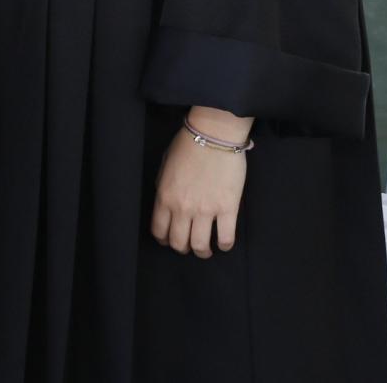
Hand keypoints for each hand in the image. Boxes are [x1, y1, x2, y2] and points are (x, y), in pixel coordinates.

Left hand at [151, 109, 250, 258]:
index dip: (164, 240)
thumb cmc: (188, 144)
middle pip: (178, 243)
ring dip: (202, 252)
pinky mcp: (228, 208)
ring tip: (206, 250)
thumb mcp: (165, 165)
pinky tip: (223, 243)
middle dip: (183, 249)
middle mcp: (182, 208)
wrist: (214, 134)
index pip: (159, 230)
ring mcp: (205, 210)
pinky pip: (225, 237)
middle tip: (189, 246)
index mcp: (165, 197)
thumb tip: (166, 202)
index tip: (170, 239)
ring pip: (200, 246)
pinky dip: (224, 246)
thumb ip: (163, 187)